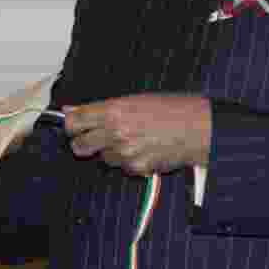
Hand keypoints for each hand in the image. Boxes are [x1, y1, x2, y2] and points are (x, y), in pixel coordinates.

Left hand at [64, 93, 211, 175]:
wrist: (198, 128)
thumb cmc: (170, 108)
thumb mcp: (133, 99)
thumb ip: (100, 108)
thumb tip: (72, 109)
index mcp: (113, 110)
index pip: (73, 122)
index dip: (71, 124)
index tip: (73, 125)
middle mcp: (115, 132)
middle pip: (79, 145)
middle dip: (83, 142)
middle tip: (95, 136)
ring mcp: (125, 153)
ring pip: (103, 157)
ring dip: (111, 151)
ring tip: (131, 139)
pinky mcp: (137, 168)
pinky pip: (123, 167)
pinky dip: (129, 162)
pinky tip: (143, 149)